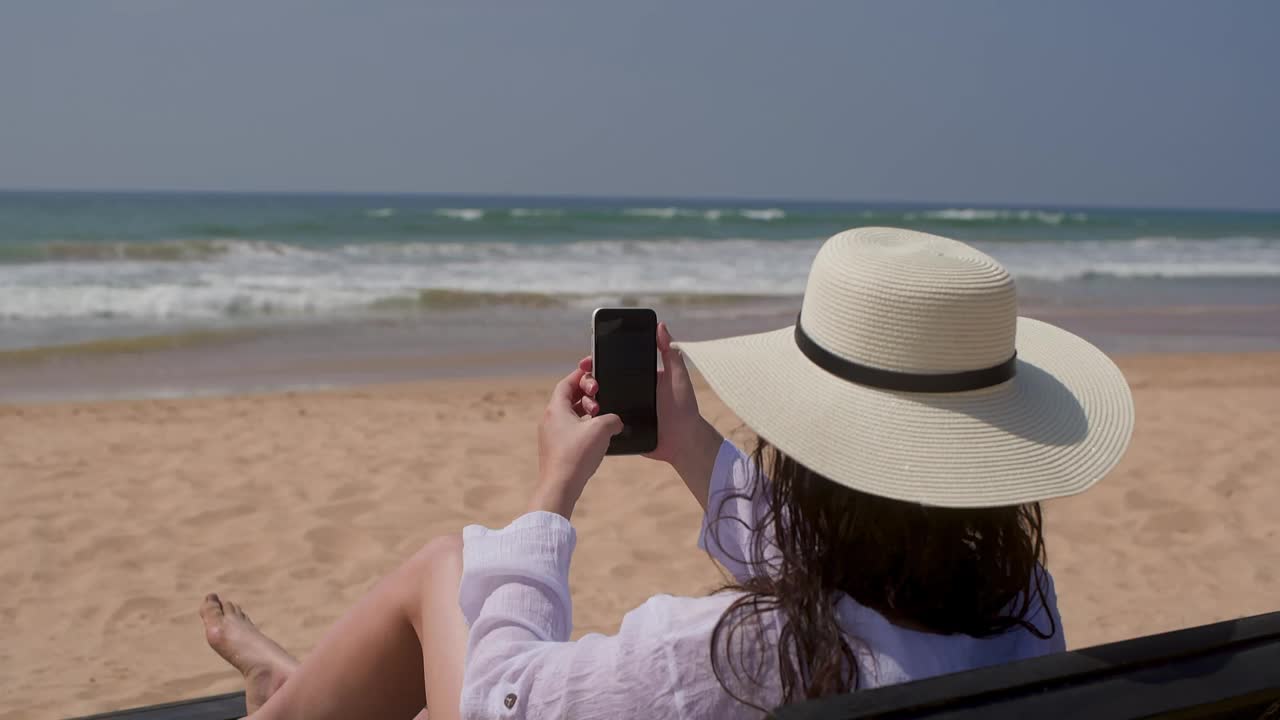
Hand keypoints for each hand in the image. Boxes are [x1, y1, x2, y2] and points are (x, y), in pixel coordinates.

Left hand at [530, 367, 623, 518]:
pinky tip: (598, 436)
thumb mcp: (602, 429)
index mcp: (556, 408)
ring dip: (588, 412)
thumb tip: (616, 421)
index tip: (593, 370)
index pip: (567, 382)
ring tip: (601, 417)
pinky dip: (585, 427)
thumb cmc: (576, 455)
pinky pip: (571, 430)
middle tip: (600, 398)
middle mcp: (550, 419)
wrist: (560, 486)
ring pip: (571, 414)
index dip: (581, 375)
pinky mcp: (556, 449)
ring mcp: (552, 435)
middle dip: (588, 395)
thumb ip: (613, 418)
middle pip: (569, 397)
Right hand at [578, 322, 721, 507]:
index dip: (598, 361)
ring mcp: (622, 411)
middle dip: (588, 381)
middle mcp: (628, 392)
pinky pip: (603, 423)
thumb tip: (661, 326)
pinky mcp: (620, 429)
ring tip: (591, 403)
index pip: (614, 365)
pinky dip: (594, 420)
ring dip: (588, 401)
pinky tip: (589, 419)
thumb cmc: (684, 408)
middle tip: (591, 384)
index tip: (587, 360)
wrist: (683, 442)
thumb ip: (670, 353)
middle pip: (601, 383)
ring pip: (598, 402)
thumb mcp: (678, 377)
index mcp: (639, 377)